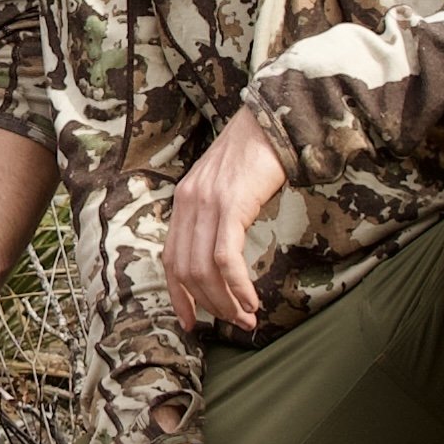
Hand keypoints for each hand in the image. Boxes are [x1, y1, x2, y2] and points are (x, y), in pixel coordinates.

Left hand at [162, 106, 289, 333]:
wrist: (273, 119)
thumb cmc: (257, 154)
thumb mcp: (226, 186)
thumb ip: (218, 215)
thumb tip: (225, 257)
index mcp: (183, 201)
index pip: (170, 258)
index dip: (178, 295)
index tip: (191, 322)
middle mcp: (187, 203)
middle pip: (184, 270)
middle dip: (208, 305)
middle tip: (234, 324)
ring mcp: (206, 203)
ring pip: (203, 269)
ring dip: (225, 301)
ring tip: (247, 318)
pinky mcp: (230, 204)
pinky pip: (225, 258)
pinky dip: (236, 285)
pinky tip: (251, 299)